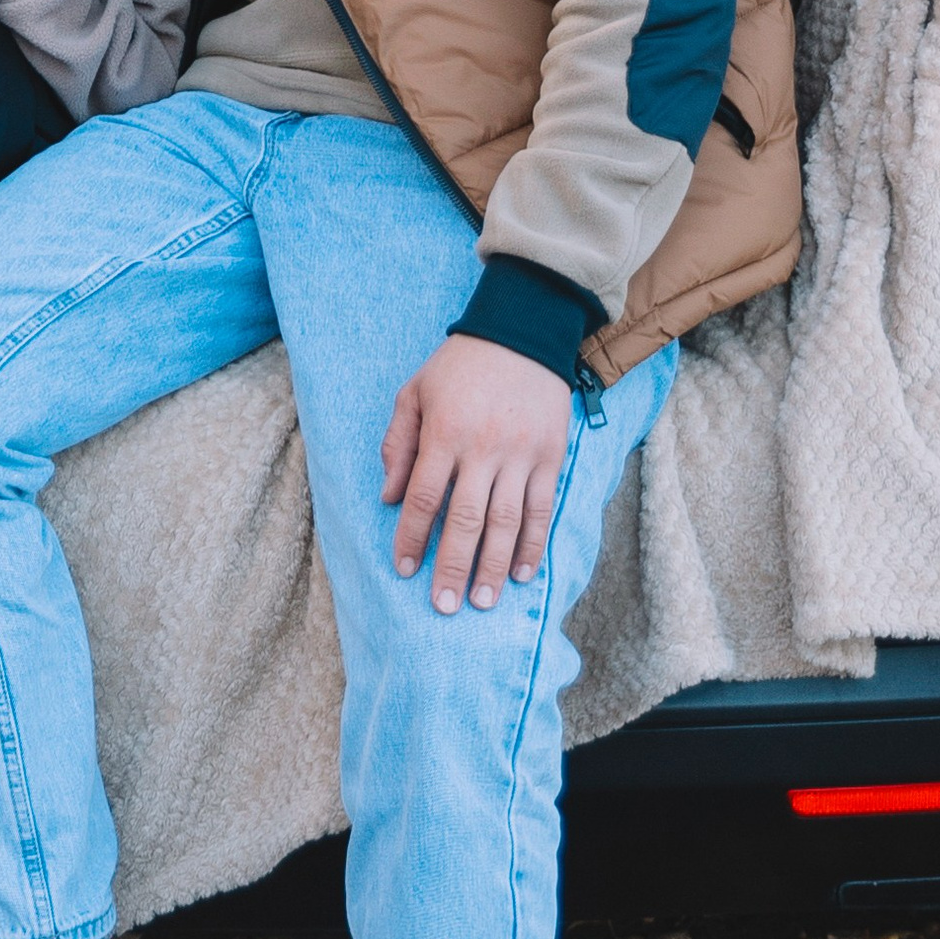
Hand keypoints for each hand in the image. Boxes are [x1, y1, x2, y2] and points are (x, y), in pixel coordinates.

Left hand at [380, 336, 574, 614]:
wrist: (523, 333)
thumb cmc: (459, 366)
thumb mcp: (415, 392)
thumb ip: (398, 444)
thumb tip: (389, 498)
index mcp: (445, 433)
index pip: (424, 497)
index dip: (411, 536)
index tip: (403, 568)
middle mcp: (483, 448)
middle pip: (465, 519)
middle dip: (452, 565)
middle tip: (444, 605)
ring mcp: (521, 455)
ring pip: (506, 521)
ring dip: (493, 565)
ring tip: (481, 601)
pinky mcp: (550, 456)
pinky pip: (541, 508)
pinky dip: (532, 544)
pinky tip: (521, 573)